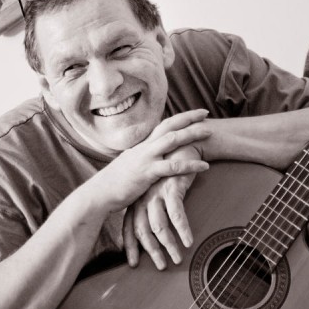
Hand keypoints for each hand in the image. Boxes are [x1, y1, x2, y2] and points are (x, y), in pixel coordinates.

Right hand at [88, 109, 209, 214]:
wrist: (99, 194)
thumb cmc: (116, 184)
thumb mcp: (131, 166)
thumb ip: (144, 159)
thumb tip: (155, 157)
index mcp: (142, 145)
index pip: (164, 125)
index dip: (180, 118)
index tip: (196, 114)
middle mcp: (145, 148)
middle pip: (169, 126)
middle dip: (188, 118)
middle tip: (206, 113)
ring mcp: (145, 159)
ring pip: (172, 141)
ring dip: (191, 135)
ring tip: (209, 132)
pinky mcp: (147, 174)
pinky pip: (172, 167)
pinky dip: (190, 165)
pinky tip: (205, 165)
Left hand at [123, 145, 200, 269]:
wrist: (185, 145)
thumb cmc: (172, 171)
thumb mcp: (159, 189)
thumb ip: (153, 206)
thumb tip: (154, 230)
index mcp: (138, 198)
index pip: (130, 226)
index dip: (131, 246)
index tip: (133, 264)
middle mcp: (145, 196)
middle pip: (143, 229)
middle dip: (152, 251)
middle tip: (162, 267)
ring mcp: (157, 192)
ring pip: (159, 225)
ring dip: (169, 245)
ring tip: (178, 259)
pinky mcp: (172, 187)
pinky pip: (176, 214)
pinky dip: (182, 230)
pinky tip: (189, 241)